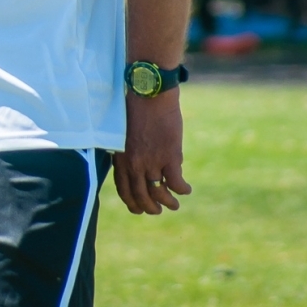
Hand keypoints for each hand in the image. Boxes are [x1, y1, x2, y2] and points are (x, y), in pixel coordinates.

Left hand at [113, 89, 190, 214]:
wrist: (150, 94)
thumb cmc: (136, 108)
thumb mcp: (122, 134)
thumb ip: (127, 152)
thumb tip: (135, 166)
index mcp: (121, 158)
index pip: (124, 189)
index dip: (132, 203)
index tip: (138, 209)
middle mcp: (134, 164)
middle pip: (141, 196)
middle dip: (149, 207)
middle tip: (157, 211)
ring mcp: (151, 162)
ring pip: (159, 193)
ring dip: (168, 203)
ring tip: (174, 205)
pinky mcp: (169, 157)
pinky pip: (176, 183)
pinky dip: (182, 189)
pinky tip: (186, 189)